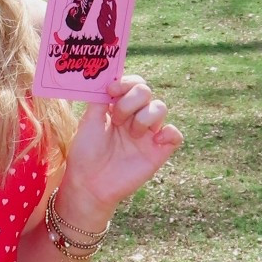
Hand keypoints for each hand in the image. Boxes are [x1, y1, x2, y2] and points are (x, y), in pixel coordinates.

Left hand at [58, 75, 182, 227]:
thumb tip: (108, 77)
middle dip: (130, 101)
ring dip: (144, 116)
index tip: (111, 90)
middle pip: (146, 91)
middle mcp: (135, 117)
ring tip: (130, 134)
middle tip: (116, 119)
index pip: (132, 83)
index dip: (126, 82)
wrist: (89, 184)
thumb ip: (100, 98)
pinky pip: (175, 135)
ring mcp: (148, 133)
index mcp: (118, 107)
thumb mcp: (88, 121)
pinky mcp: (158, 151)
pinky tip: (153, 140)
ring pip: (161, 107)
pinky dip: (168, 133)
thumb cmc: (85, 153)